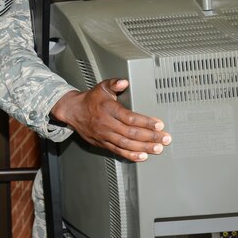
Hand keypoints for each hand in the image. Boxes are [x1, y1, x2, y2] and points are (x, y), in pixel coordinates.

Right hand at [50, 78, 170, 161]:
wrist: (73, 111)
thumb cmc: (91, 99)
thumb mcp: (102, 87)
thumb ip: (114, 83)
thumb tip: (124, 82)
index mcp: (108, 109)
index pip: (129, 117)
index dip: (145, 122)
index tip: (158, 125)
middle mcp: (106, 123)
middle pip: (130, 133)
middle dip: (150, 137)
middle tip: (164, 139)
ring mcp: (104, 135)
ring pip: (126, 144)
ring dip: (143, 147)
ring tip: (157, 148)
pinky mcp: (103, 143)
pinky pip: (118, 151)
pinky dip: (131, 155)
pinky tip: (142, 156)